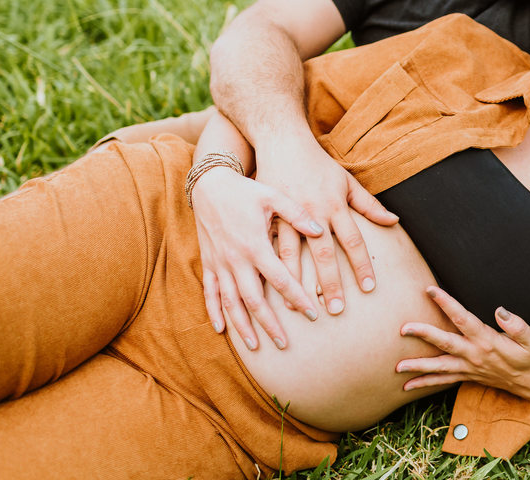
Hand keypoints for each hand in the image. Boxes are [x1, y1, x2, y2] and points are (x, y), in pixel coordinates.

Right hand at [191, 167, 322, 350]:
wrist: (209, 184)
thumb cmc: (245, 190)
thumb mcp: (274, 196)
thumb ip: (297, 215)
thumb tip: (320, 231)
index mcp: (256, 245)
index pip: (280, 279)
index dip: (297, 297)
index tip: (312, 313)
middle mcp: (236, 259)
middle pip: (254, 300)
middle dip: (270, 324)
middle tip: (285, 343)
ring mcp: (220, 263)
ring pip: (231, 302)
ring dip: (243, 326)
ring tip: (256, 346)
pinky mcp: (208, 262)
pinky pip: (209, 292)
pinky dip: (214, 312)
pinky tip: (222, 330)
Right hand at [253, 139, 397, 315]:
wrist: (280, 141)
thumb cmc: (316, 163)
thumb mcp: (345, 179)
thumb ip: (368, 204)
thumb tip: (394, 221)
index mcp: (333, 205)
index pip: (352, 241)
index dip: (362, 264)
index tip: (369, 288)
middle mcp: (310, 214)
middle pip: (323, 255)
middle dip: (330, 284)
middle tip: (336, 310)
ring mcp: (286, 217)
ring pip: (290, 257)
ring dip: (294, 285)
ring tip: (297, 312)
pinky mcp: (266, 218)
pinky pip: (267, 249)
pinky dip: (268, 268)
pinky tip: (265, 290)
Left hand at [395, 286, 529, 398]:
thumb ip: (517, 325)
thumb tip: (500, 311)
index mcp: (487, 341)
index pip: (463, 319)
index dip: (447, 303)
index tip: (431, 290)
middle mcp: (474, 355)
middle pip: (444, 343)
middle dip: (423, 334)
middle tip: (403, 328)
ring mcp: (469, 368)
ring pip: (440, 367)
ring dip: (418, 366)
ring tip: (398, 367)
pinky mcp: (467, 376)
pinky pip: (443, 381)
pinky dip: (425, 383)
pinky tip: (408, 386)